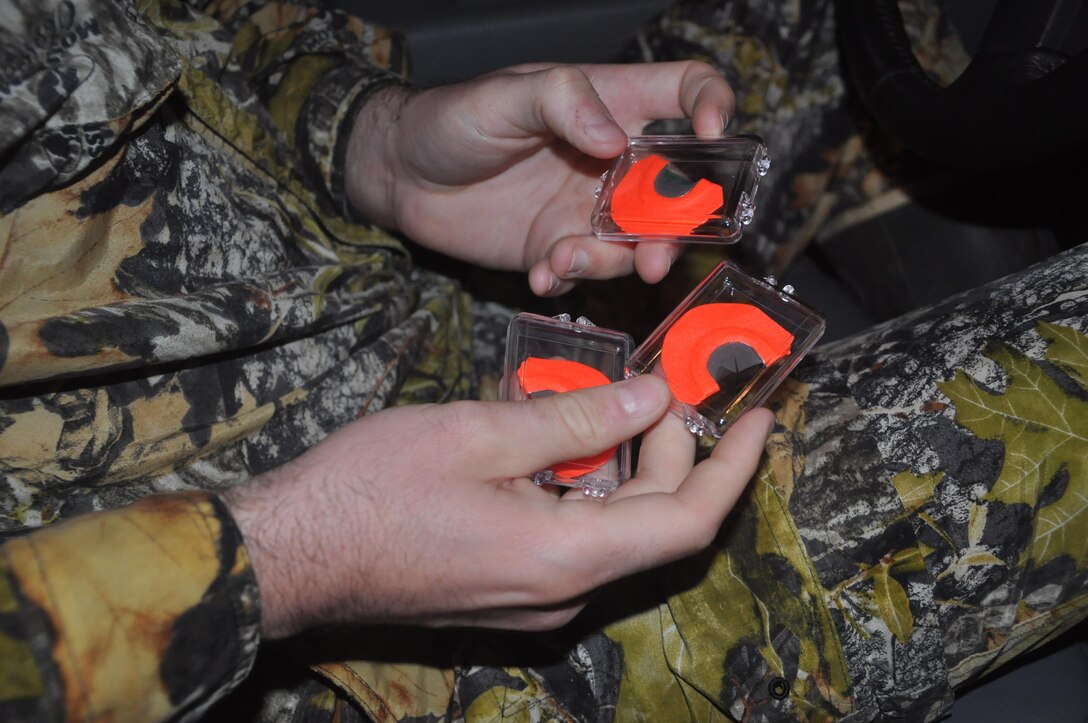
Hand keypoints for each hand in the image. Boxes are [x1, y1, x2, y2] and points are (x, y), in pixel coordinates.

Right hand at [222, 375, 772, 637]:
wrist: (290, 553)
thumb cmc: (371, 489)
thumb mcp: (479, 434)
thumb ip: (576, 421)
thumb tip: (651, 399)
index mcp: (566, 556)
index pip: (687, 522)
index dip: (733, 469)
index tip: (760, 418)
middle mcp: (562, 591)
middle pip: (652, 523)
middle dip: (675, 453)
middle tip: (669, 385)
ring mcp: (532, 598)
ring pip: (611, 529)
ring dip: (625, 467)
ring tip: (616, 401)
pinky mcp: (505, 590)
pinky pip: (569, 538)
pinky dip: (583, 488)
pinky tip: (559, 440)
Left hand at [345, 61, 734, 295]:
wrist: (401, 175)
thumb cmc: (451, 119)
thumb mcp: (505, 96)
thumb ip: (562, 103)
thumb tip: (615, 143)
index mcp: (611, 104)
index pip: (687, 91)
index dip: (714, 106)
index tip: (713, 135)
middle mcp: (611, 160)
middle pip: (677, 191)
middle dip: (675, 231)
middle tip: (651, 259)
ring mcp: (588, 209)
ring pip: (635, 244)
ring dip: (611, 264)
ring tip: (561, 260)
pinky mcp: (558, 248)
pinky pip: (585, 274)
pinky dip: (570, 281)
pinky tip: (540, 275)